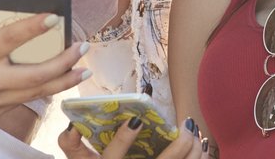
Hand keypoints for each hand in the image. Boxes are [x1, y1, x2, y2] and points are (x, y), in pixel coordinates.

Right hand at [0, 6, 89, 115]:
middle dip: (65, 62)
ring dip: (64, 80)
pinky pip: (26, 99)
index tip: (56, 17)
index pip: (11, 40)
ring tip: (83, 68)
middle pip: (36, 75)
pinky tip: (60, 78)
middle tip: (82, 48)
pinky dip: (45, 88)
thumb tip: (18, 3)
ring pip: (37, 92)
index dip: (35, 27)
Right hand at [58, 118, 208, 158]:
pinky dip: (200, 158)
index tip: (136, 120)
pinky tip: (203, 145)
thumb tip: (72, 125)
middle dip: (180, 144)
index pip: (114, 156)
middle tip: (186, 125)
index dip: (124, 139)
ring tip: (195, 131)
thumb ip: (71, 145)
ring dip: (194, 149)